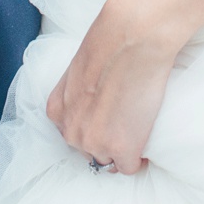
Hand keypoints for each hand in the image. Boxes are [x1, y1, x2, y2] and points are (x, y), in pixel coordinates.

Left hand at [46, 0, 187, 175]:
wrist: (134, 35)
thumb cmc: (111, 40)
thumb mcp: (80, 68)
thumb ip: (81, 92)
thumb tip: (97, 99)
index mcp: (57, 110)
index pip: (73, 133)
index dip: (94, 126)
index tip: (108, 120)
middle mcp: (71, 131)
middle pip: (89, 149)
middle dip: (106, 138)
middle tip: (126, 120)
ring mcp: (96, 143)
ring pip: (109, 160)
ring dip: (122, 149)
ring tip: (137, 127)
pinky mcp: (122, 149)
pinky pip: (130, 167)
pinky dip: (139, 158)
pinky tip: (146, 142)